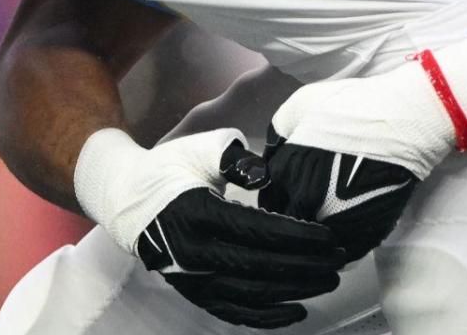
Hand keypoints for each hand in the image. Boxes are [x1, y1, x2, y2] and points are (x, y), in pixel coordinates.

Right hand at [74, 128, 347, 328]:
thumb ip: (234, 156)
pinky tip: (297, 311)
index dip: (297, 236)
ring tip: (327, 280)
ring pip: (251, 295)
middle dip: (305, 266)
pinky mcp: (192, 291)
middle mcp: (192, 252)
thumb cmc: (171, 168)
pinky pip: (233, 312)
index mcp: (196, 213)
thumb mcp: (201, 149)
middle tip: (339, 261)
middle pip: (260, 267)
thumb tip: (266, 173)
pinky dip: (267, 316)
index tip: (330, 237)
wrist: (126, 200)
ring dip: (293, 291)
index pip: (257, 231)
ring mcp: (190, 277)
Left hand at [261, 40, 466, 261]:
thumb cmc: (354, 105)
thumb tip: (271, 156)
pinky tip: (346, 224)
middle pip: (287, 228)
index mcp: (286, 174)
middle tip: (306, 206)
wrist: (406, 117)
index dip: (275, 200)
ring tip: (329, 214)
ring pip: (314, 244)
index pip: (267, 205)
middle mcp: (306, 203)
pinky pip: (343, 252)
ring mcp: (337, 222)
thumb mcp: (300, 104)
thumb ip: (278, 134)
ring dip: (316, 235)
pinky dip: (341, 244)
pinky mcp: (367, 233)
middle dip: (293, 219)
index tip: (285, 194)